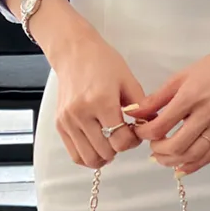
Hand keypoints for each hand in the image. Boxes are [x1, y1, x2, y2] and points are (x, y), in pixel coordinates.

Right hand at [53, 33, 144, 167]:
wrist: (73, 52)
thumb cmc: (101, 61)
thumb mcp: (127, 79)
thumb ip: (140, 106)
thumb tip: (149, 126)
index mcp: (101, 101)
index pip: (120, 140)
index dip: (132, 142)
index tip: (134, 133)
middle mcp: (82, 113)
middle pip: (106, 151)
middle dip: (119, 148)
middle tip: (123, 136)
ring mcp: (68, 121)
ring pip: (89, 158)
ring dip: (104, 156)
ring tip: (110, 144)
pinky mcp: (60, 124)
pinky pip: (75, 155)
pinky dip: (88, 157)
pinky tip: (97, 148)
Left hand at [126, 48, 209, 174]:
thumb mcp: (182, 76)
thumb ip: (157, 97)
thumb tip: (134, 112)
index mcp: (191, 96)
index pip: (161, 125)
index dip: (145, 133)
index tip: (140, 131)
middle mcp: (206, 114)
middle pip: (176, 145)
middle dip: (158, 150)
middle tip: (152, 145)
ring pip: (192, 155)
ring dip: (172, 161)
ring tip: (161, 158)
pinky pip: (209, 156)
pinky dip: (193, 166)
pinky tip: (180, 168)